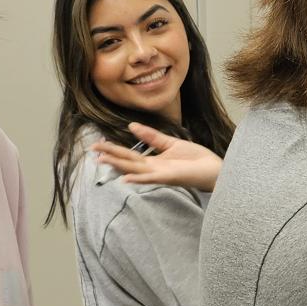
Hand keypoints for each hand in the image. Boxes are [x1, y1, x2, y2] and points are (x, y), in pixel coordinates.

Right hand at [87, 122, 222, 191]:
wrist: (214, 169)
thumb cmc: (196, 159)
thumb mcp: (170, 143)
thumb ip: (151, 136)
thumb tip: (131, 126)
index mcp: (152, 161)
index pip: (128, 155)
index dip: (113, 149)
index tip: (97, 144)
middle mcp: (152, 169)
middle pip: (126, 161)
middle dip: (109, 155)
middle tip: (92, 149)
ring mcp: (159, 175)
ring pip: (134, 169)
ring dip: (118, 165)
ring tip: (101, 160)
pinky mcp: (168, 178)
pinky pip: (150, 178)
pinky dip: (137, 179)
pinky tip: (125, 179)